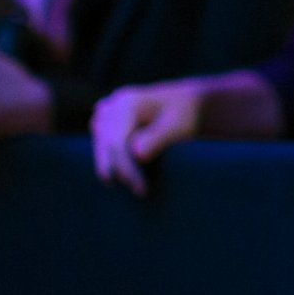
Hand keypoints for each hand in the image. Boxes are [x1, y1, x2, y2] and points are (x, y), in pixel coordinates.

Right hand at [91, 80, 207, 195]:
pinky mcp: (109, 122)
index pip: (117, 142)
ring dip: (114, 167)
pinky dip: (114, 160)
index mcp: (127, 103)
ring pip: (103, 146)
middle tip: (141, 192)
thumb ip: (158, 137)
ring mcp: (108, 113)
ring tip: (138, 186)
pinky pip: (105, 145)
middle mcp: (113, 106)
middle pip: (106, 145)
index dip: (125, 168)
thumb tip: (137, 154)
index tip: (141, 189)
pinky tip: (131, 175)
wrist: (190, 103)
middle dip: (120, 170)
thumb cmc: (187, 114)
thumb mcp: (178, 125)